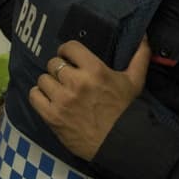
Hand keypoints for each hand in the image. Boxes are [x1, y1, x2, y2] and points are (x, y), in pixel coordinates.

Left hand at [28, 38, 151, 160]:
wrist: (119, 143)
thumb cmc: (126, 111)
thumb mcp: (135, 81)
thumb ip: (139, 56)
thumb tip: (144, 36)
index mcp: (95, 70)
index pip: (69, 47)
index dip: (67, 51)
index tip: (69, 57)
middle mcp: (76, 82)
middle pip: (53, 63)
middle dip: (59, 69)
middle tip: (65, 77)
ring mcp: (62, 100)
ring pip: (42, 79)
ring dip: (49, 83)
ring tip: (57, 90)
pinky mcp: (52, 116)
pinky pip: (34, 96)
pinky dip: (39, 96)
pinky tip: (48, 99)